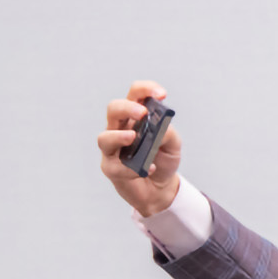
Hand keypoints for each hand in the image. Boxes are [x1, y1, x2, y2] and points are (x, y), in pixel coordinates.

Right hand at [97, 82, 183, 217]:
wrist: (161, 189)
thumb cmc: (162, 161)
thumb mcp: (173, 146)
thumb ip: (168, 134)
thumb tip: (158, 129)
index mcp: (136, 117)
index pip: (135, 95)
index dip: (146, 89)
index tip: (162, 94)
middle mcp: (120, 128)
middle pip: (114, 109)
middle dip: (127, 108)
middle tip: (142, 113)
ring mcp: (112, 148)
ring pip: (104, 138)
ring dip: (118, 136)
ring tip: (133, 138)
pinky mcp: (111, 168)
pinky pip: (116, 167)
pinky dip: (132, 169)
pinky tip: (149, 169)